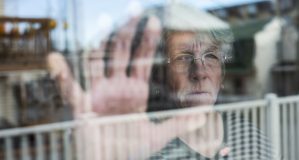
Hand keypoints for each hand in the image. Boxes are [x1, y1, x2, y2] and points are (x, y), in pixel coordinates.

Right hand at [47, 16, 207, 158]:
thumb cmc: (130, 150)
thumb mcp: (157, 136)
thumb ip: (179, 124)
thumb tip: (204, 115)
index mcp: (134, 92)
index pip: (142, 60)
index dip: (147, 40)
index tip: (153, 20)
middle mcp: (116, 88)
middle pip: (121, 53)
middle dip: (127, 31)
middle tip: (134, 9)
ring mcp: (98, 95)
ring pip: (97, 62)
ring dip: (99, 42)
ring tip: (102, 20)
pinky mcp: (82, 108)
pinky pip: (69, 89)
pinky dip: (61, 75)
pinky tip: (55, 59)